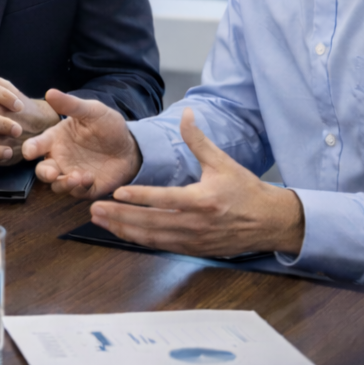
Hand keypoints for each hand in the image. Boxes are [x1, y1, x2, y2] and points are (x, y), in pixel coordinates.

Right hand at [21, 89, 140, 198]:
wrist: (131, 147)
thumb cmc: (108, 127)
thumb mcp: (92, 111)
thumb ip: (71, 105)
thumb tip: (50, 92)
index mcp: (56, 139)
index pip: (36, 145)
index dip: (31, 149)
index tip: (30, 152)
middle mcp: (60, 158)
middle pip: (42, 170)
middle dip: (44, 173)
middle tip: (52, 173)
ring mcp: (71, 174)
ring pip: (57, 185)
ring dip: (63, 183)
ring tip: (77, 177)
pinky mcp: (86, 188)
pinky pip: (77, 192)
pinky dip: (80, 188)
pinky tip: (89, 178)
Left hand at [91, 108, 304, 257]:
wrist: (269, 222)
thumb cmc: (245, 190)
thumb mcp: (223, 162)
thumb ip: (199, 140)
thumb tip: (187, 113)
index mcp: (203, 200)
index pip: (165, 199)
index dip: (140, 196)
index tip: (117, 192)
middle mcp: (196, 224)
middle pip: (151, 222)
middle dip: (120, 216)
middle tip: (94, 208)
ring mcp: (194, 240)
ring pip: (152, 237)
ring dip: (124, 230)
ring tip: (100, 221)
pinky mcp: (194, 250)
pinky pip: (161, 246)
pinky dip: (139, 240)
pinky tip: (121, 232)